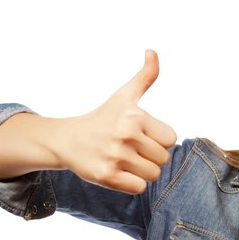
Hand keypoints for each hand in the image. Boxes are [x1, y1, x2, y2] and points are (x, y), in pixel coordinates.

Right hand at [60, 50, 176, 193]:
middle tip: (131, 150)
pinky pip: (139, 188)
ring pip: (153, 175)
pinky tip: (119, 172)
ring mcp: (115, 157)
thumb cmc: (103, 117)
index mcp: (135, 116)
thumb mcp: (124, 95)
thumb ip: (145, 76)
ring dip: (142, 172)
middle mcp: (125, 135)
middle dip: (151, 157)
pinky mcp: (106, 177)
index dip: (159, 139)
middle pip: (163, 159)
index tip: (142, 135)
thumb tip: (152, 51)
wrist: (67, 139)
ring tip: (125, 161)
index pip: (171, 139)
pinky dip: (132, 184)